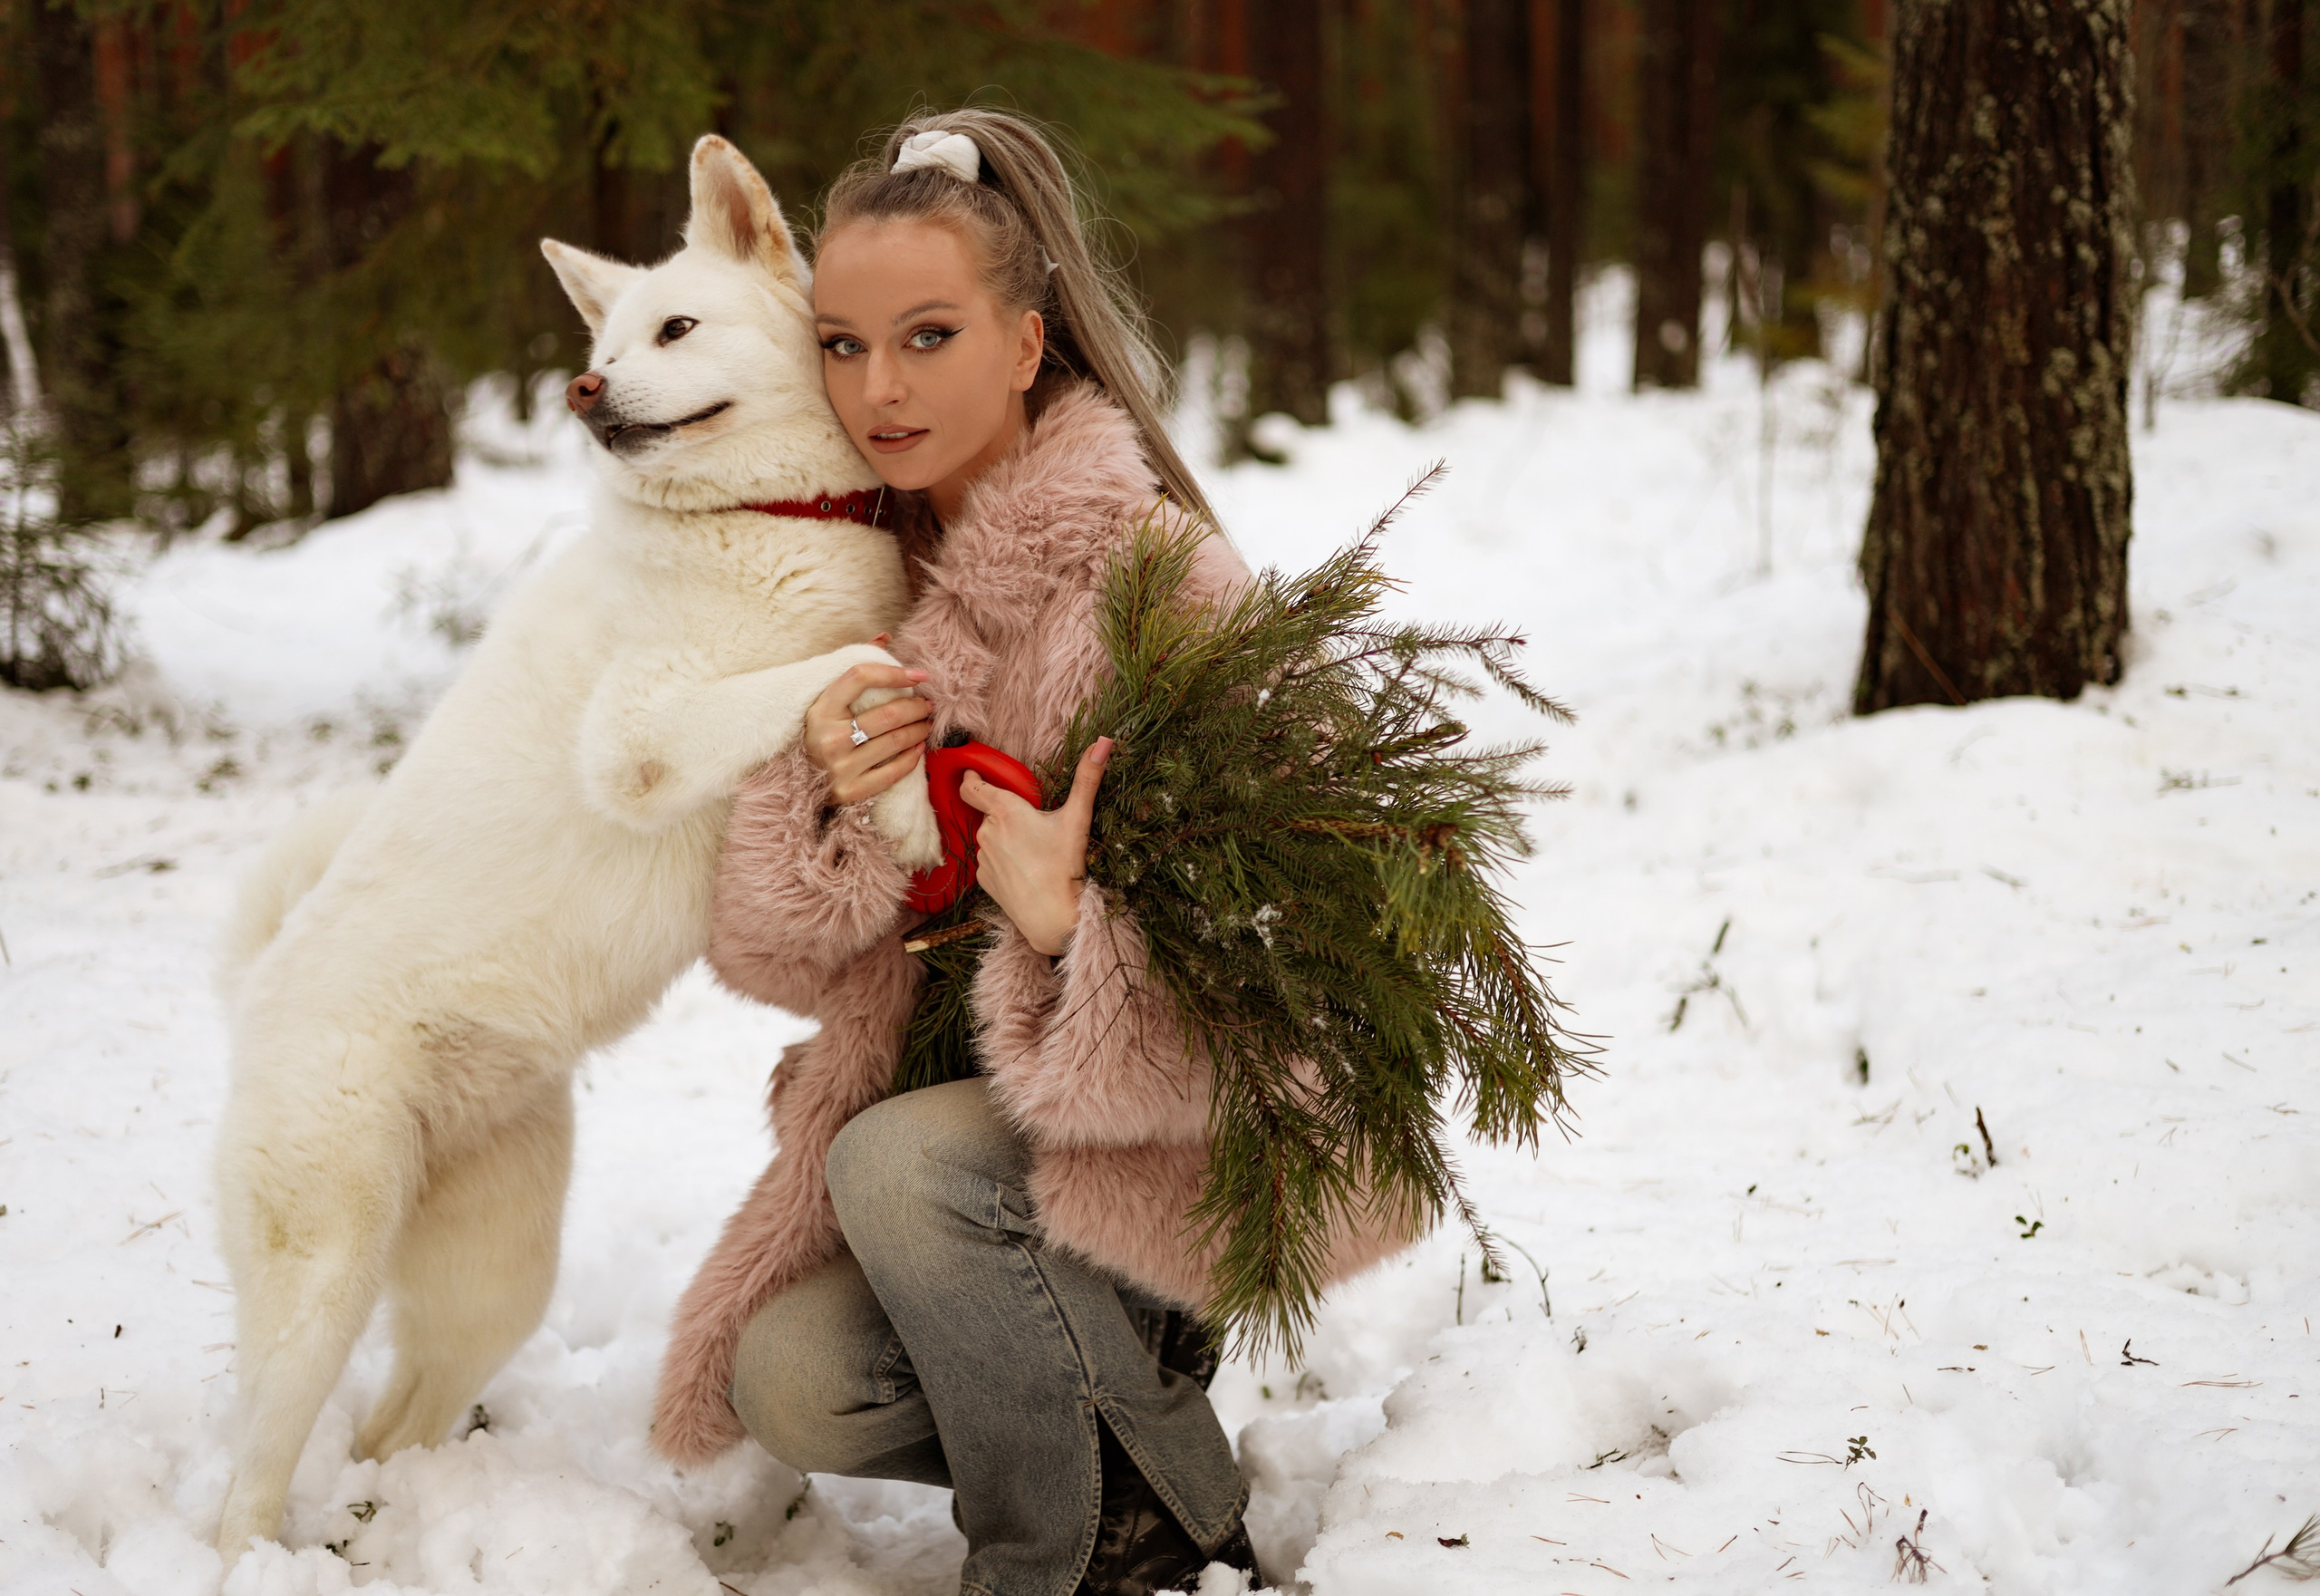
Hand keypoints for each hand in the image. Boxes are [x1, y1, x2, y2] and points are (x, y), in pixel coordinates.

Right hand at [803, 653, 932, 805]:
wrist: (795, 783)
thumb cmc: (818, 733)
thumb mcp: (826, 701)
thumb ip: (854, 670)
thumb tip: (884, 638)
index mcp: (820, 709)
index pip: (860, 677)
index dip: (893, 672)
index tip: (918, 675)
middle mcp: (829, 738)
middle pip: (887, 714)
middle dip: (916, 707)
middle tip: (927, 705)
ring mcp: (840, 766)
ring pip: (895, 742)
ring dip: (919, 730)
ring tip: (926, 723)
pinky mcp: (850, 790)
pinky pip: (893, 772)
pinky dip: (912, 758)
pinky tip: (918, 748)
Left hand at [958, 736, 1111, 956]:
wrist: (1052, 916)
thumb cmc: (1064, 865)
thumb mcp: (1078, 818)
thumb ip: (1088, 778)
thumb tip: (1104, 742)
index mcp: (1005, 811)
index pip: (972, 787)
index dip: (971, 778)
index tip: (974, 774)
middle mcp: (986, 831)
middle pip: (989, 813)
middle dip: (1006, 815)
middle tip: (1033, 825)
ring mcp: (983, 857)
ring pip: (991, 838)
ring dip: (1005, 838)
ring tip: (1032, 851)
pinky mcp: (983, 879)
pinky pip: (990, 860)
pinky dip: (1003, 860)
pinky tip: (1024, 870)